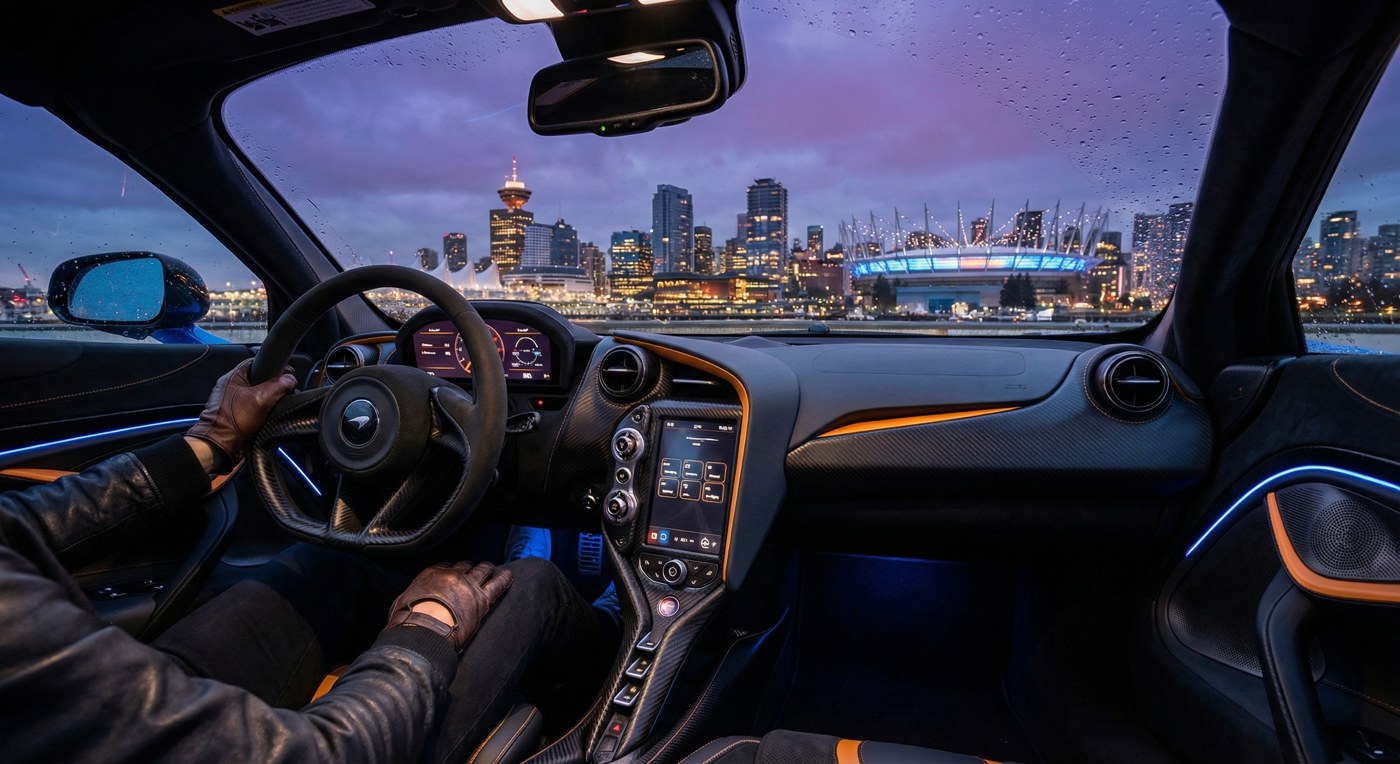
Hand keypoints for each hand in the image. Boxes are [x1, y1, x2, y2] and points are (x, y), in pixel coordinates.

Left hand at [186, 359, 296, 471]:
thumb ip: (278, 386)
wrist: (220, 445)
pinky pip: (251, 408)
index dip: (272, 365)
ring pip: (255, 394)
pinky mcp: (233, 415)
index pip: (255, 362)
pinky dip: (260, 411)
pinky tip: (267, 416)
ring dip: (266, 399)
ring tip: (276, 405)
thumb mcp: (261, 399)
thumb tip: (290, 379)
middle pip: (257, 379)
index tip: (285, 372)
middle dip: (271, 385)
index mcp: (232, 377)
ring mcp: (230, 401)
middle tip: (283, 390)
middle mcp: (229, 387)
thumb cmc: (233, 421)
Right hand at [384, 562, 512, 651]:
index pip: (445, 568)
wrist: (424, 631)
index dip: (450, 572)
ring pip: (482, 570)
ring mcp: (469, 585)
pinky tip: (509, 576)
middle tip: (474, 570)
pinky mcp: (482, 600)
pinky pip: (497, 584)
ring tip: (492, 569)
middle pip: (465, 566)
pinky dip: (504, 579)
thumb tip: (409, 602)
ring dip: (487, 569)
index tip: (452, 576)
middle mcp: (452, 575)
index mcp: (432, 575)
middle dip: (470, 568)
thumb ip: (410, 597)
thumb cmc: (408, 622)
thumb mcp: (400, 604)